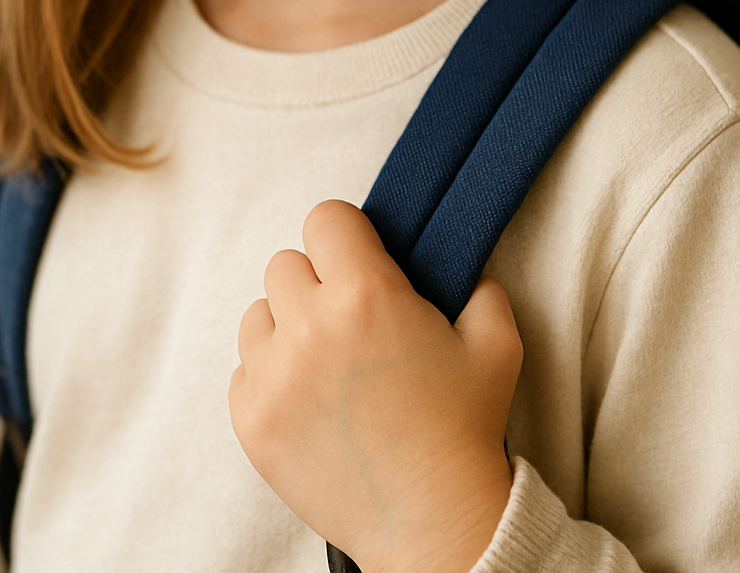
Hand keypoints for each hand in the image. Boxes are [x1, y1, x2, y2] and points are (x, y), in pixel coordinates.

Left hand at [229, 200, 521, 572]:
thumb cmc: (463, 432)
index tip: (358, 261)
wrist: (432, 521)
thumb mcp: (495, 343)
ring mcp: (273, 376)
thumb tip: (458, 263)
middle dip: (317, 284)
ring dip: (287, 328)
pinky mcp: (251, 419)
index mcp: (367, 295)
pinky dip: (270, 378)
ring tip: (327, 363)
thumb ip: (477, 285)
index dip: (345, 237)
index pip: (325, 219)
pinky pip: (244, 369)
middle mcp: (311, 326)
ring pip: (258, 314)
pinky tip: (311, 399)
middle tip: (349, 320)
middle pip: (286, 264)